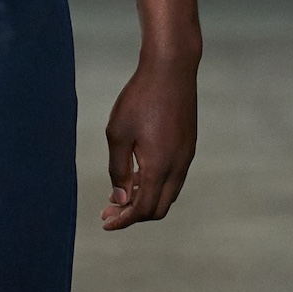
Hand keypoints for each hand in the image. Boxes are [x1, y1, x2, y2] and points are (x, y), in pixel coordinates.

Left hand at [102, 55, 196, 229]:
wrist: (171, 69)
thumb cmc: (140, 98)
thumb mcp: (118, 134)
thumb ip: (118, 170)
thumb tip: (121, 199)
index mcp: (159, 166)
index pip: (143, 209)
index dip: (123, 219)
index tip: (105, 222)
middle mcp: (178, 166)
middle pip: (159, 208)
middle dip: (134, 214)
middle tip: (109, 210)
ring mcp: (186, 156)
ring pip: (168, 194)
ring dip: (145, 199)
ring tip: (119, 194)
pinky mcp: (188, 146)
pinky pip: (173, 177)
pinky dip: (155, 184)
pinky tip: (136, 174)